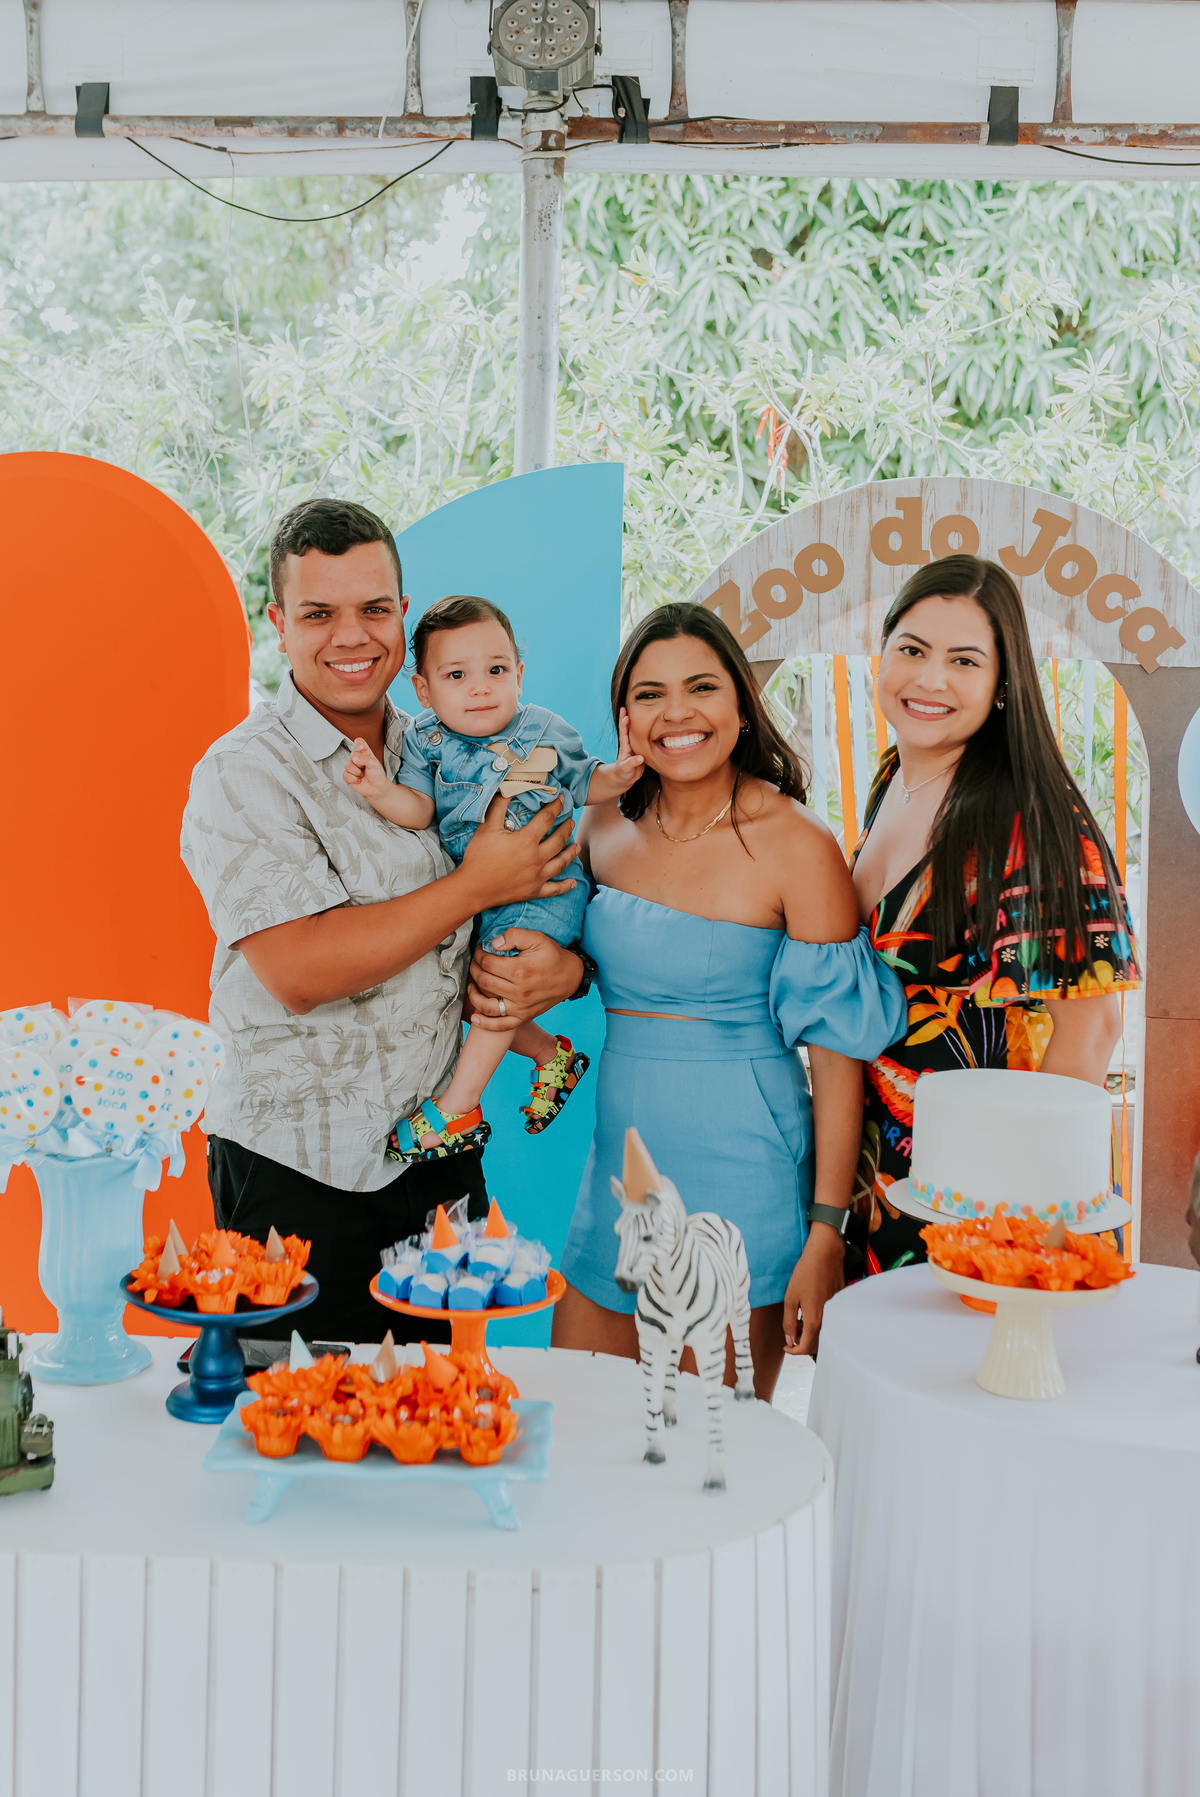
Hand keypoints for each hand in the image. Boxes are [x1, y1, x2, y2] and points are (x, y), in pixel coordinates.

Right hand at [343, 737, 388, 800]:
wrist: (376, 788)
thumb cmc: (377, 775)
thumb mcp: (374, 764)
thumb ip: (365, 758)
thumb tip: (354, 758)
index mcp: (365, 753)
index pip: (360, 743)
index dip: (359, 743)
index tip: (361, 747)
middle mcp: (357, 759)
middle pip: (353, 754)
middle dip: (360, 762)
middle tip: (365, 768)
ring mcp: (351, 767)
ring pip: (348, 765)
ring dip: (357, 772)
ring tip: (363, 775)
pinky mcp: (348, 776)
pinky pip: (346, 775)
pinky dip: (354, 779)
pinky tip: (359, 780)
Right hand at [458, 791, 578, 912]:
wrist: (473, 888)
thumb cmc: (478, 857)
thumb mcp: (487, 827)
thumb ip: (499, 806)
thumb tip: (508, 789)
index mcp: (527, 841)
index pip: (546, 819)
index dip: (555, 807)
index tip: (561, 799)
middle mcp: (537, 858)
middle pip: (558, 840)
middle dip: (566, 829)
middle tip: (571, 822)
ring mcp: (537, 877)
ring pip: (561, 863)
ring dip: (570, 853)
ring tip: (577, 846)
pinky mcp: (534, 891)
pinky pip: (554, 889)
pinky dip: (565, 886)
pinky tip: (572, 883)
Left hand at [467, 930, 583, 1030]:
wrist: (571, 977)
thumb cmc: (553, 956)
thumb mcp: (538, 938)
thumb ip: (514, 936)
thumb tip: (493, 943)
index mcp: (520, 971)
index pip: (487, 963)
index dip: (479, 955)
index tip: (480, 950)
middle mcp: (519, 992)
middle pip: (484, 982)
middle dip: (474, 970)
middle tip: (475, 963)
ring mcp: (521, 1007)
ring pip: (487, 1005)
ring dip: (474, 995)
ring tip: (472, 984)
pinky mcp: (523, 1017)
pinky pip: (501, 1025)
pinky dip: (485, 1023)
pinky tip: (475, 1016)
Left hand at [613, 708, 644, 791]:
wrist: (625, 778)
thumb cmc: (623, 773)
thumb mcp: (626, 769)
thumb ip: (632, 763)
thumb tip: (640, 758)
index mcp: (625, 748)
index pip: (624, 734)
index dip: (624, 726)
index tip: (626, 717)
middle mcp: (630, 745)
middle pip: (628, 729)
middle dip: (626, 718)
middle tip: (625, 706)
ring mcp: (636, 747)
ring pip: (636, 733)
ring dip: (636, 723)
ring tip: (638, 711)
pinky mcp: (642, 751)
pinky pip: (644, 740)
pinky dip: (646, 732)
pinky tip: (651, 725)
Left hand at [782, 1220, 846, 1356]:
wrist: (826, 1254)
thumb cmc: (805, 1274)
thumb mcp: (790, 1298)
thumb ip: (788, 1322)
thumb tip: (789, 1340)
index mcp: (815, 1320)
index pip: (806, 1347)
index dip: (794, 1351)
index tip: (785, 1347)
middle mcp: (828, 1320)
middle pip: (816, 1344)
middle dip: (801, 1342)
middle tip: (791, 1330)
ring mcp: (836, 1313)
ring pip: (823, 1333)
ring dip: (809, 1332)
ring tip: (798, 1318)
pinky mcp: (840, 1305)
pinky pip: (829, 1322)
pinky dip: (818, 1322)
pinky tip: (809, 1310)